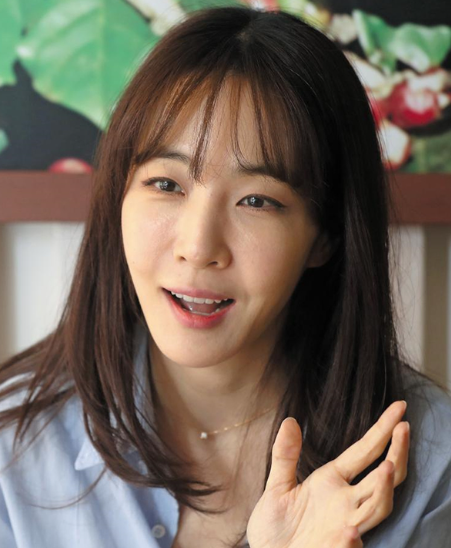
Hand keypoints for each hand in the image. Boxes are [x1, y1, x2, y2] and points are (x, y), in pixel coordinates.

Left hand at [247, 400, 409, 547]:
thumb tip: (290, 421)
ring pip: (377, 507)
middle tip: (404, 427)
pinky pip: (349, 545)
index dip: (382, 430)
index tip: (399, 408)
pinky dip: (351, 541)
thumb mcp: (278, 486)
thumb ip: (284, 456)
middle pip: (383, 476)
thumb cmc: (274, 526)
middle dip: (396, 452)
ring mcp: (345, 526)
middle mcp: (347, 502)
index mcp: (333, 481)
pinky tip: (350, 533)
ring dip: (383, 489)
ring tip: (388, 467)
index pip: (364, 451)